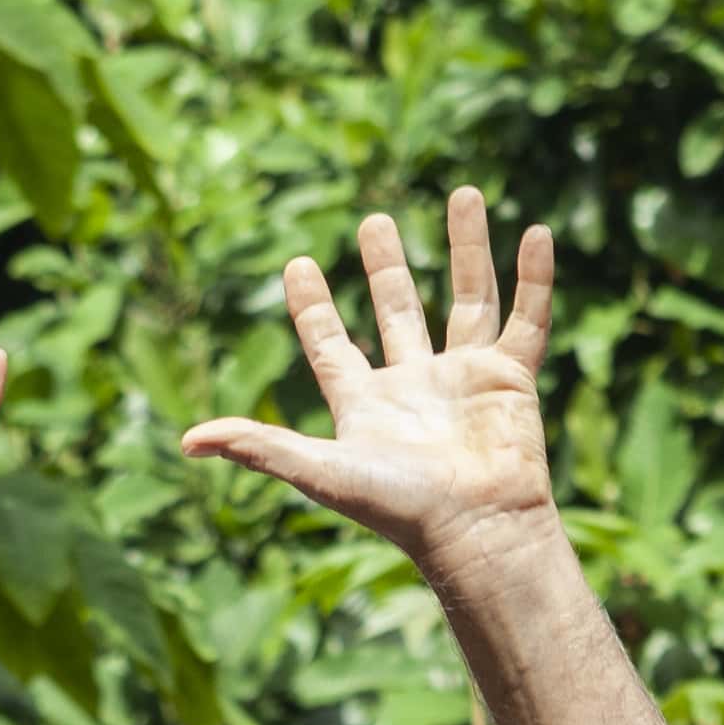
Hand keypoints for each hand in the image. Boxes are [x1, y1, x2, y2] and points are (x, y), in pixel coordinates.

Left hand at [178, 188, 560, 568]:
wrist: (476, 531)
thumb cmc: (399, 507)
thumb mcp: (319, 470)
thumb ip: (258, 446)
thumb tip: (186, 441)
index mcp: (365, 404)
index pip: (331, 346)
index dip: (313, 308)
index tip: (298, 263)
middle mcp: (415, 386)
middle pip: (398, 311)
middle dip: (386, 266)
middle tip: (373, 220)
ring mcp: (466, 379)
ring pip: (469, 298)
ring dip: (467, 248)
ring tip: (464, 193)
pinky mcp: (512, 379)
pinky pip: (526, 317)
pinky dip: (534, 277)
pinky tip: (537, 233)